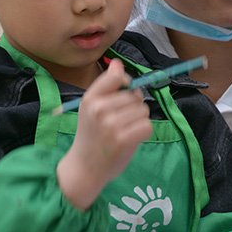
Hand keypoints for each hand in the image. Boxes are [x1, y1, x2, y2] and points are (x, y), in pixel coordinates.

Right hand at [56, 59, 151, 209]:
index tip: (123, 93)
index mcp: (90, 98)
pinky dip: (143, 133)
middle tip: (120, 122)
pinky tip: (130, 139)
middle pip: (136, 96)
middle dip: (134, 107)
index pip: (118, 77)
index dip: (127, 84)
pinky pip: (147, 126)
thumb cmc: (91, 135)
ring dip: (138, 120)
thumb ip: (106, 86)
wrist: (84, 168)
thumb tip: (118, 63)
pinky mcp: (123, 140)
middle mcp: (99, 109)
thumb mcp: (90, 107)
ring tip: (123, 131)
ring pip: (143, 110)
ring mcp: (111, 125)